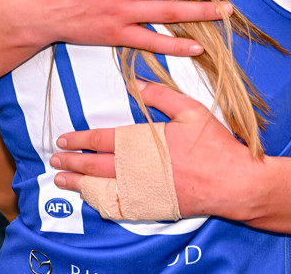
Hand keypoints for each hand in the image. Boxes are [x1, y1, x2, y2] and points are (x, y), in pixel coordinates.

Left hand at [51, 82, 248, 217]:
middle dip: (73, 163)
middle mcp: (141, 169)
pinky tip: (92, 201)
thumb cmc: (213, 144)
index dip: (82, 140)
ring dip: (80, 185)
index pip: (105, 141)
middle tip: (55, 161)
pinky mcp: (155, 207)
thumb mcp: (190, 109)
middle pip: (97, 167)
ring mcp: (147, 191)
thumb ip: (160, 95)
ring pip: (104, 189)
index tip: (64, 139)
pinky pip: (120, 208)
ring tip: (62, 182)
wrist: (235, 182)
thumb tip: (134, 81)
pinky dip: (102, 204)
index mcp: (147, 143)